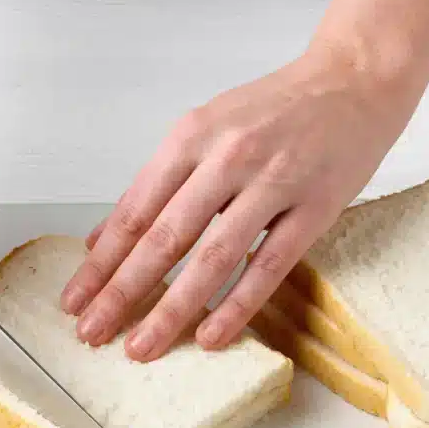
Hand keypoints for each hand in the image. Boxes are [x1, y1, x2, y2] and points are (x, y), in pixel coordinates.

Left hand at [60, 49, 417, 360]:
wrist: (354, 79)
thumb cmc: (274, 110)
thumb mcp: (204, 130)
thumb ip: (156, 185)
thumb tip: (102, 240)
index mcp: (191, 137)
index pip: (134, 212)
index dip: (101, 262)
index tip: (75, 301)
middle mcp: (226, 158)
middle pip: (164, 237)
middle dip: (122, 292)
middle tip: (93, 334)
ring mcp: (273, 182)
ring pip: (213, 257)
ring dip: (172, 308)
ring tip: (142, 348)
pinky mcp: (315, 207)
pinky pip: (269, 265)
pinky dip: (236, 305)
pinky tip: (210, 337)